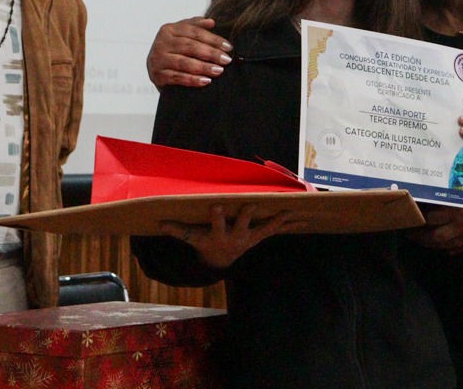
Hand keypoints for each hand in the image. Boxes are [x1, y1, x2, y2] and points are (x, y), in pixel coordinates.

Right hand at [146, 17, 233, 88]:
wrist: (155, 69)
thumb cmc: (173, 50)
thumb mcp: (182, 35)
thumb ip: (195, 26)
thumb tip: (211, 22)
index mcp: (169, 29)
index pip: (195, 32)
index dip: (213, 39)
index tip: (228, 47)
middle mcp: (161, 42)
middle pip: (190, 46)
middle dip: (211, 53)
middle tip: (227, 60)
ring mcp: (157, 59)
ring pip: (184, 62)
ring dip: (204, 67)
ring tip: (219, 71)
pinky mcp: (157, 75)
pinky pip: (177, 77)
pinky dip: (192, 80)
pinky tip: (206, 81)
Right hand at [160, 204, 304, 268]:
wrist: (220, 260)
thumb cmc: (204, 243)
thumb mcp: (191, 237)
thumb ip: (177, 230)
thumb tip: (159, 222)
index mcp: (218, 236)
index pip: (215, 225)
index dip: (216, 217)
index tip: (216, 206)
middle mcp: (236, 237)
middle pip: (241, 224)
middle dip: (246, 215)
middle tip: (252, 204)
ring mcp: (250, 237)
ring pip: (264, 227)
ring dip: (277, 220)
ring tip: (288, 211)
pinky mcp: (260, 236)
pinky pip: (275, 229)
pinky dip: (288, 223)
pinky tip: (303, 218)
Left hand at [410, 181, 462, 253]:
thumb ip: (460, 188)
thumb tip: (445, 183)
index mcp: (457, 211)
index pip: (430, 218)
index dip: (418, 217)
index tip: (408, 213)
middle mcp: (459, 227)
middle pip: (433, 235)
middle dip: (419, 235)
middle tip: (408, 231)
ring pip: (443, 245)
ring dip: (429, 244)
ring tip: (420, 241)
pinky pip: (458, 249)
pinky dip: (448, 248)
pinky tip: (442, 247)